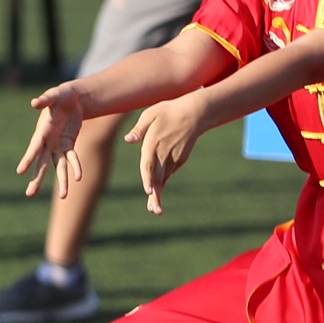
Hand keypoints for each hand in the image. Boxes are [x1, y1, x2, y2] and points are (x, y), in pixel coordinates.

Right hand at [16, 83, 91, 197]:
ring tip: (64, 196)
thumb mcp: (53, 95)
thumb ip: (45, 100)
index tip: (20, 172)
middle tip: (29, 194)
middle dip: (37, 179)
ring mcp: (58, 146)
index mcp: (41, 132)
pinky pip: (72, 159)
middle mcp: (47, 142)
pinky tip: (78, 178)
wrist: (71, 100)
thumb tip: (34, 103)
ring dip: (62, 181)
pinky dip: (76, 167)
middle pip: (41, 164)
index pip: (33, 148)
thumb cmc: (59, 96)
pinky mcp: (69, 145)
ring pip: (58, 167)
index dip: (27, 159)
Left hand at [124, 91, 208, 214]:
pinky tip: (155, 196)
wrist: (194, 113)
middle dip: (156, 194)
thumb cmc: (168, 111)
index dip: (149, 178)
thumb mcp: (151, 114)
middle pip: (158, 176)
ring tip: (155, 210)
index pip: (149, 163)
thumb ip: (139, 129)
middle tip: (155, 210)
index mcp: (154, 142)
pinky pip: (167, 173)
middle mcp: (164, 153)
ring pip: (163, 178)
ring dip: (159, 194)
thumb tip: (128, 139)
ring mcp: (174, 157)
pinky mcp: (180, 160)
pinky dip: (162, 184)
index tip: (149, 191)